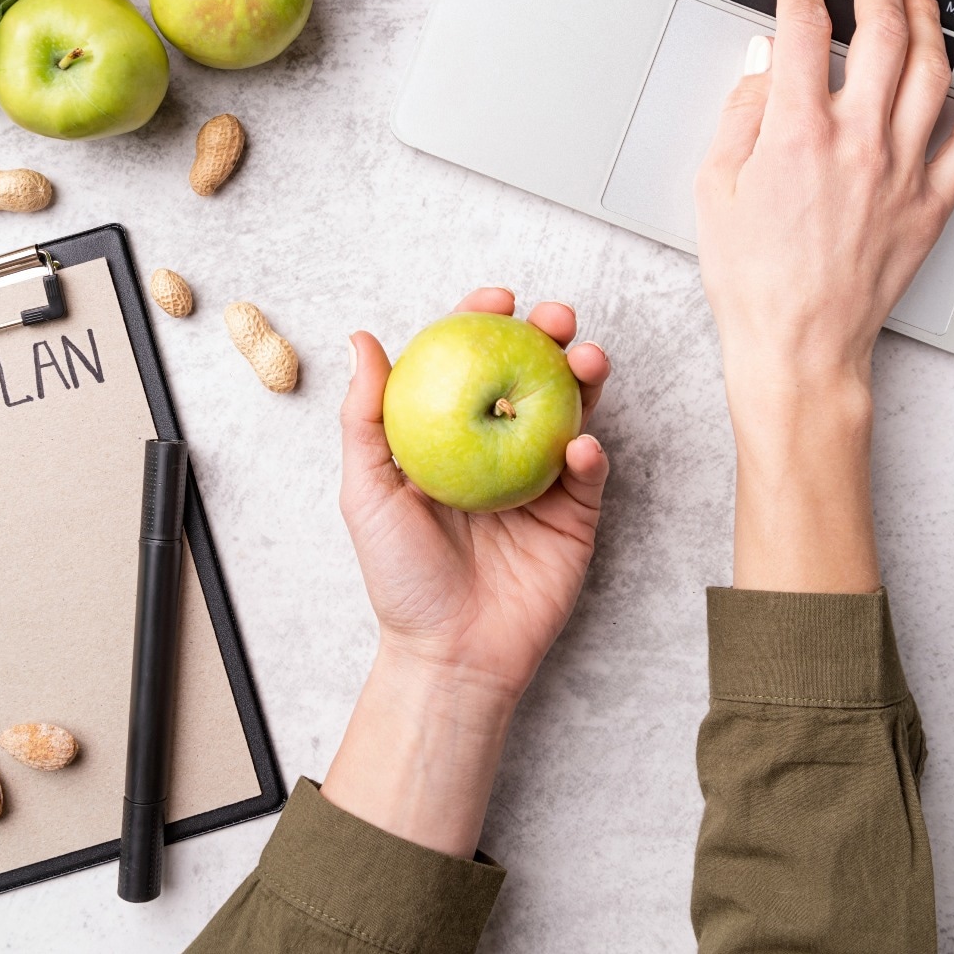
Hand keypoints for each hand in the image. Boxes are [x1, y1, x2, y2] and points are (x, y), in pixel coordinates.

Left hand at [339, 287, 611, 697]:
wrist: (449, 654)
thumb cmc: (401, 576)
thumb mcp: (367, 491)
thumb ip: (366, 416)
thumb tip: (362, 338)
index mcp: (451, 433)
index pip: (471, 361)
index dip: (485, 321)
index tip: (496, 299)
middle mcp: (499, 446)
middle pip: (531, 373)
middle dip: (550, 336)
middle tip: (555, 319)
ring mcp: (541, 478)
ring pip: (571, 411)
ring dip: (584, 378)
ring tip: (585, 361)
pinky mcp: (576, 517)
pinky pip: (590, 475)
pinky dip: (591, 453)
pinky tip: (580, 446)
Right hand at [694, 0, 953, 589]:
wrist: (800, 348)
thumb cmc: (750, 279)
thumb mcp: (716, 188)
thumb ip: (741, 115)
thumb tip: (764, 62)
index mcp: (797, 132)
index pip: (803, 30)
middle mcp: (859, 141)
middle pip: (879, 35)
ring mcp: (903, 171)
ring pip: (932, 73)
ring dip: (929, 20)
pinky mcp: (931, 205)